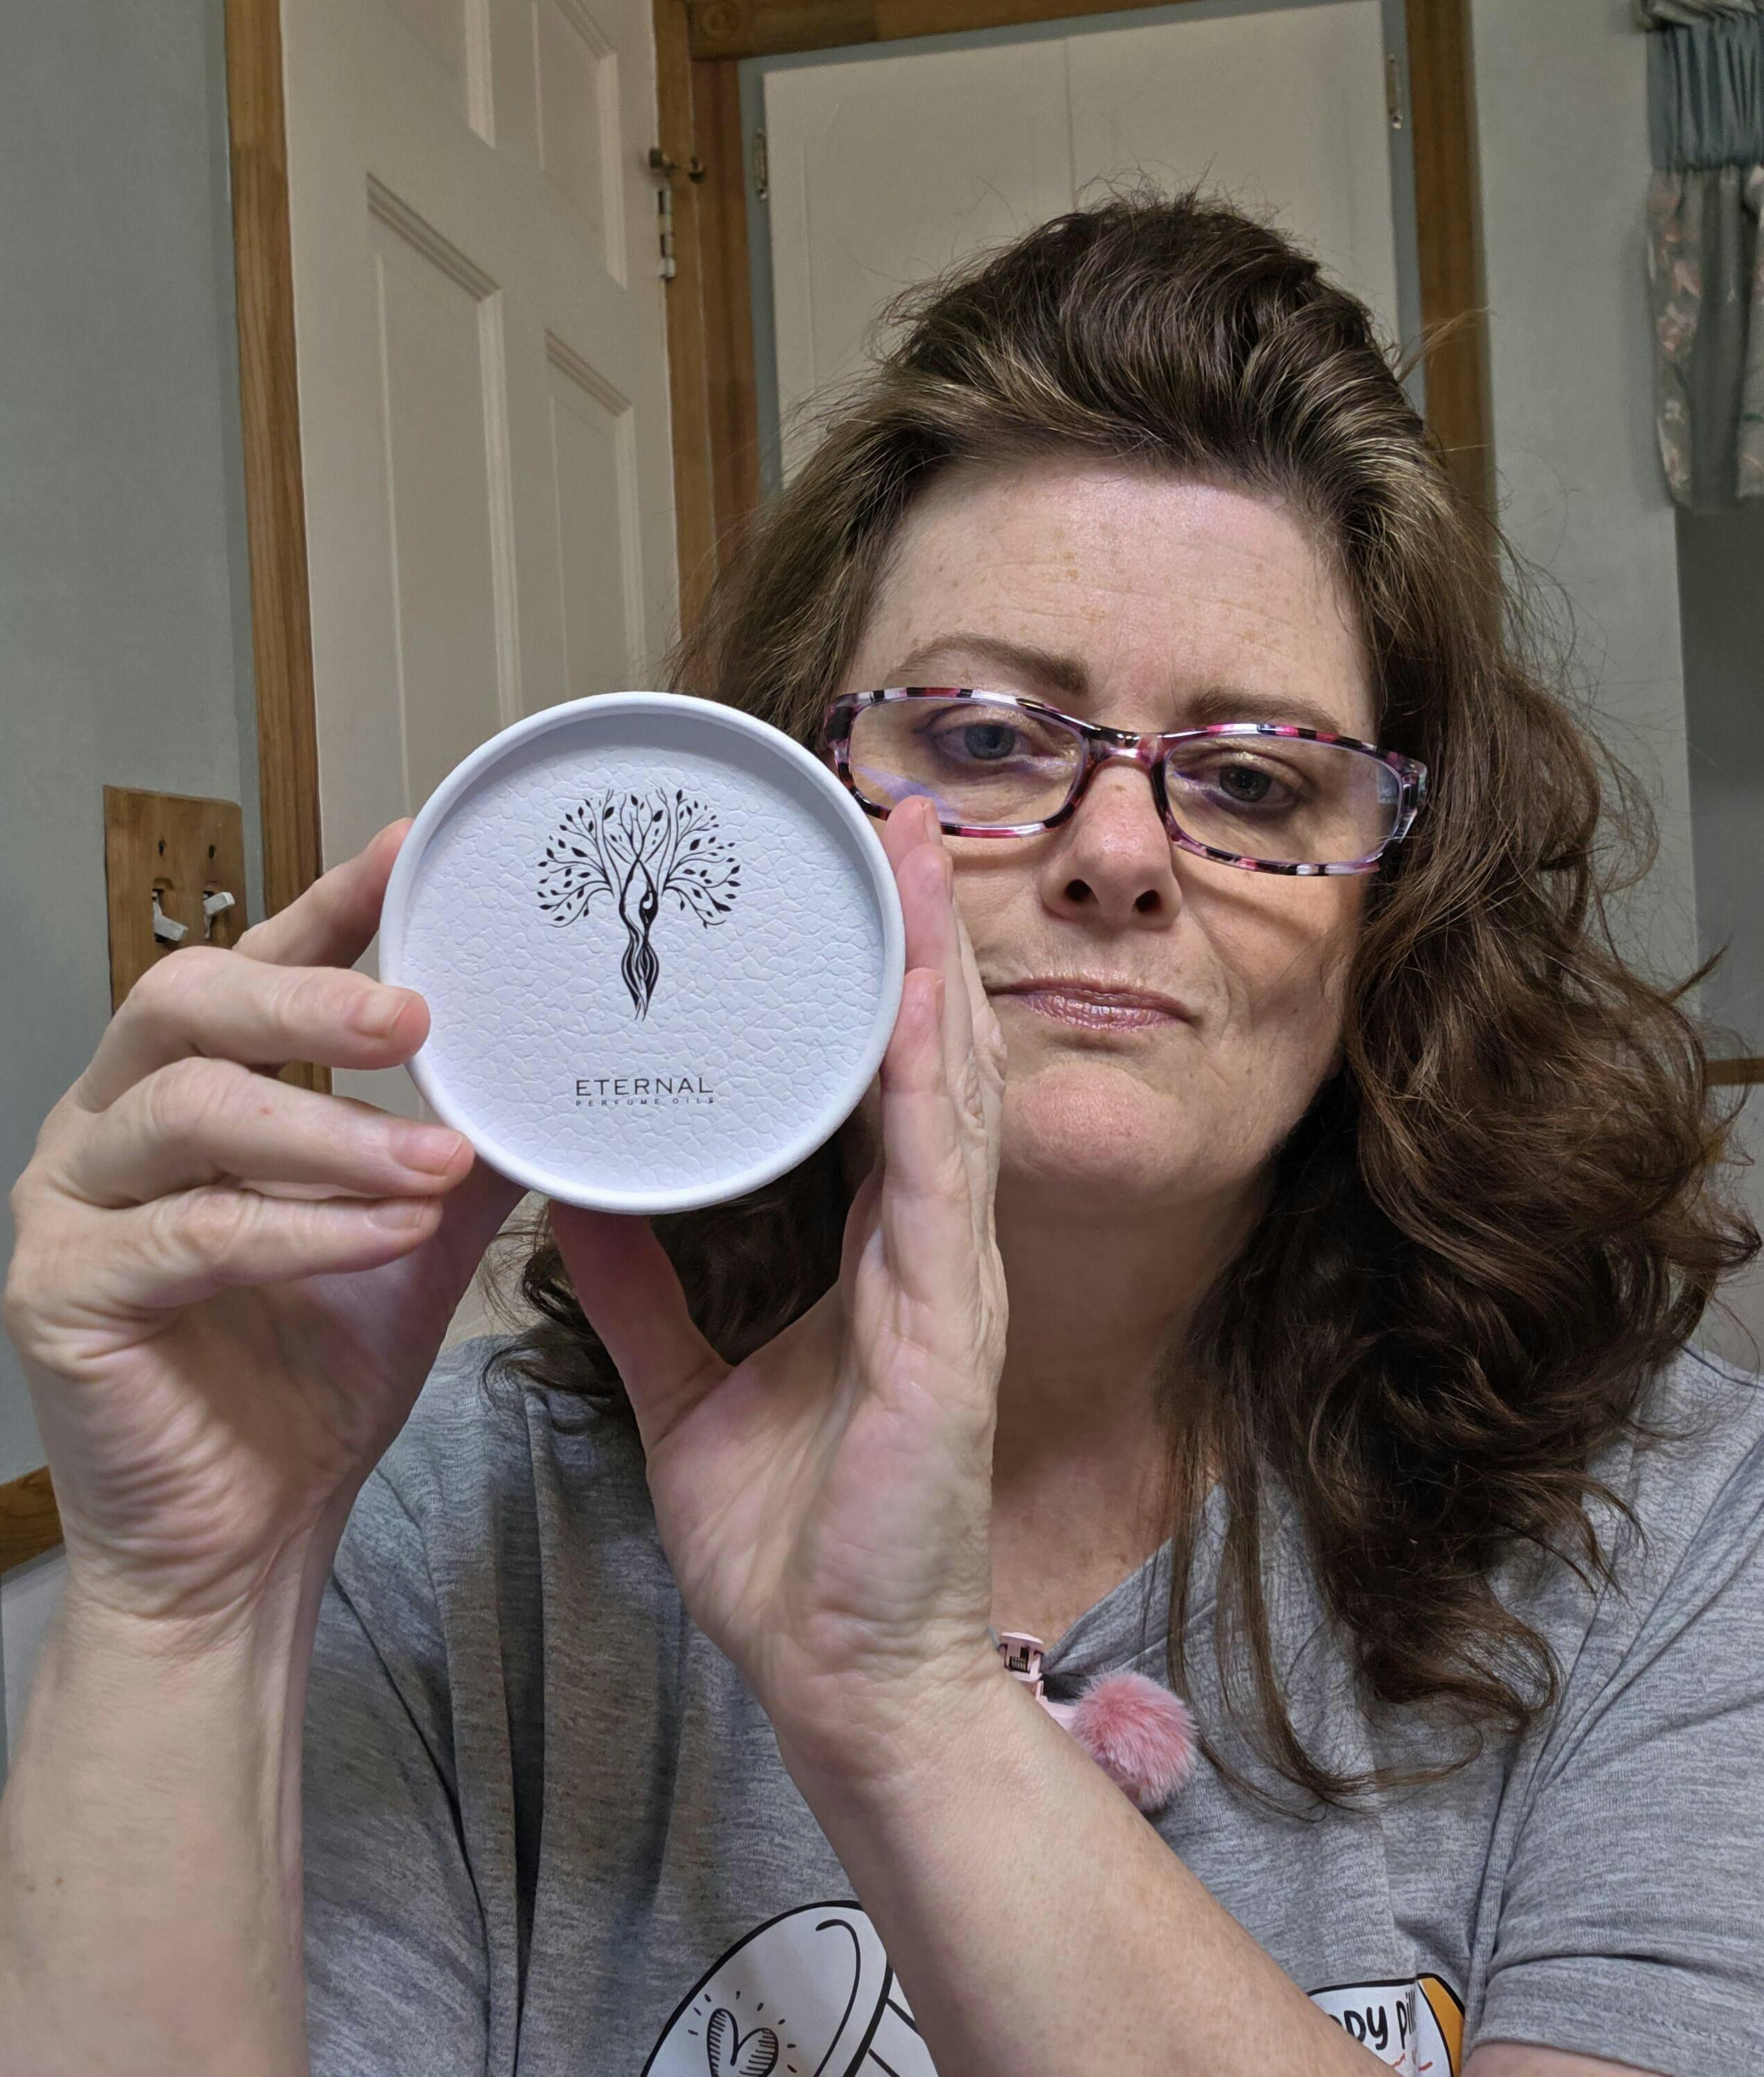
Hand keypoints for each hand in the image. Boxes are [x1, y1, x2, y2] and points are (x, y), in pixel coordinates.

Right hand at [4, 825, 516, 1632]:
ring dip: (327, 1132)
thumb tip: (551, 1069)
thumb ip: (456, 1142)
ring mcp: (69, 1206)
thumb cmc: (314, 1377)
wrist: (251, 1536)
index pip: (252, 967)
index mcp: (186, 1091)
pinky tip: (389, 1236)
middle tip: (417, 1015)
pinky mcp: (60, 1294)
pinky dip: (301, 1230)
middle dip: (307, 1002)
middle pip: (183, 1007)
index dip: (327, 908)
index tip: (410, 854)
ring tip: (436, 1158)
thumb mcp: (409, 1232)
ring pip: (187, 1113)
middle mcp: (108, 1126)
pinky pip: (189, 1234)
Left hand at [552, 795, 1011, 1787]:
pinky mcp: (944, 1327)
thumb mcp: (688, 1390)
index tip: (843, 883)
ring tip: (906, 854)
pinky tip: (913, 996)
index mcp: (875, 1256)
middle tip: (887, 815)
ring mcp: (946, 1280)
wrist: (838, 1677)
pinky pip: (933, 1180)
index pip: (880, 1086)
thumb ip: (644, 1293)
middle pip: (928, 1058)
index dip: (875, 982)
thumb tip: (579, 1204)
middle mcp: (924, 1247)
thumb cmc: (792, 1548)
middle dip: (914, 936)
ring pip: (947, 1090)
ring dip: (930, 967)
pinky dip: (922, 1081)